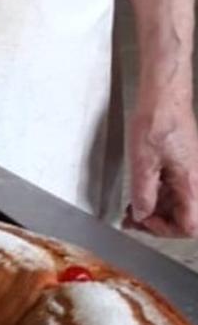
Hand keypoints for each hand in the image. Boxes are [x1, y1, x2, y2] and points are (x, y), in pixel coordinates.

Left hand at [125, 101, 197, 237]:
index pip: (189, 225)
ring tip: (133, 208)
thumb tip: (141, 215)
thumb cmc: (157, 121)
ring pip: (178, 203)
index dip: (165, 229)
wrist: (165, 95)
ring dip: (156, 209)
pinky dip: (158, 194)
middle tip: (133, 220)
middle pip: (184, 216)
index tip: (144, 221)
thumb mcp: (142, 162)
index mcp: (192, 184)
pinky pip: (174, 188)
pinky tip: (141, 192)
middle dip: (158, 221)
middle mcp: (196, 181)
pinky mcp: (184, 164)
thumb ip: (142, 194)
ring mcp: (191, 172)